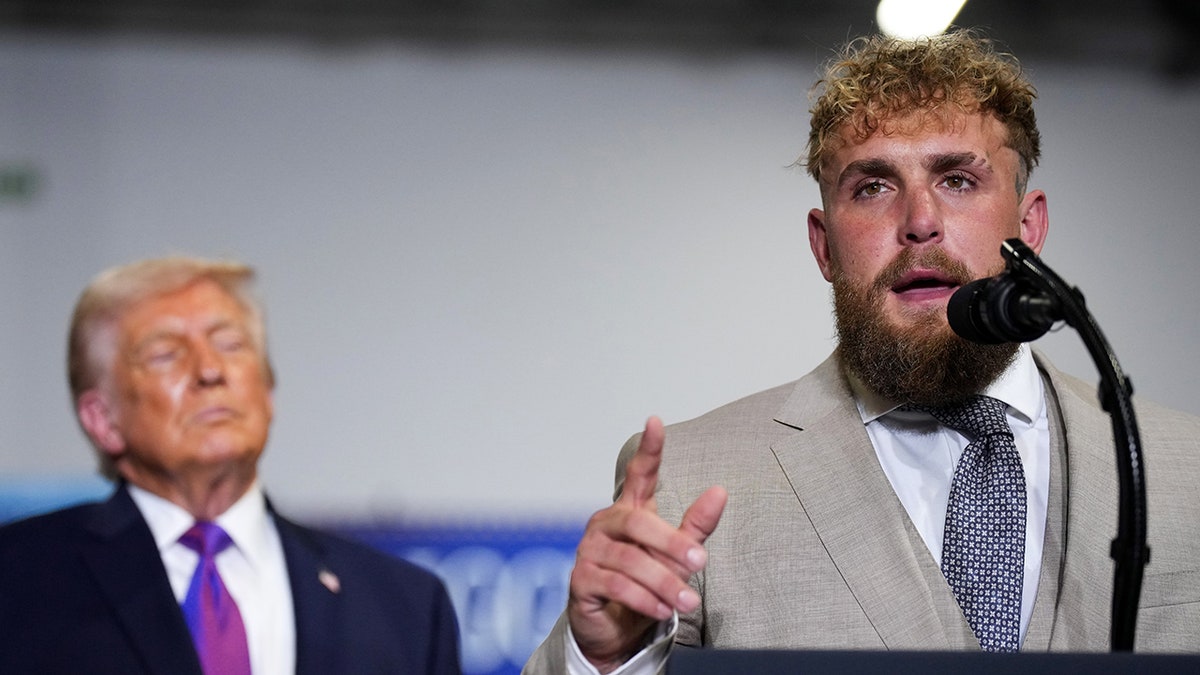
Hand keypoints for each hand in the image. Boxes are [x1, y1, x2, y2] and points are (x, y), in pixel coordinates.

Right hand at [566, 416, 727, 672]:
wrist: (614, 631)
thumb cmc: (644, 585)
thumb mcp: (674, 556)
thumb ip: (695, 527)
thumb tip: (720, 492)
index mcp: (630, 511)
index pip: (638, 474)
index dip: (648, 449)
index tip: (655, 422)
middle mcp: (606, 524)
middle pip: (638, 523)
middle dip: (672, 543)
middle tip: (701, 562)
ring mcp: (590, 551)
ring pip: (629, 560)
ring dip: (663, 581)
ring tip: (688, 600)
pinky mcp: (581, 580)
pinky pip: (615, 585)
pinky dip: (643, 598)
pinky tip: (662, 609)